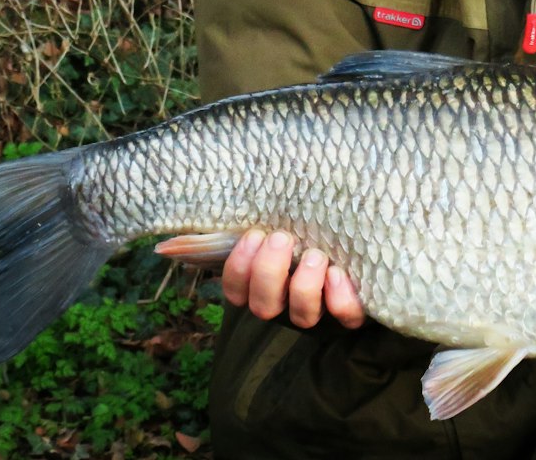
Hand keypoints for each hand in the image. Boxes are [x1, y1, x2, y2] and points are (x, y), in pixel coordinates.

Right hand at [221, 228, 365, 328]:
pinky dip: (340, 299)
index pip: (236, 290)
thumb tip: (170, 242)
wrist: (365, 232)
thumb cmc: (310, 222)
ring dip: (303, 286)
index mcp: (262, 283)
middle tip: (283, 238)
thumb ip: (242, 222)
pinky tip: (338, 274)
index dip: (239, 268)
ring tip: (315, 255)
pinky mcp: (353, 312)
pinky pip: (346, 318)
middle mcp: (286, 301)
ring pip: (302, 317)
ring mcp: (319, 311)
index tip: (255, 234)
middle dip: (269, 272)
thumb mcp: (278, 218)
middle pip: (264, 306)